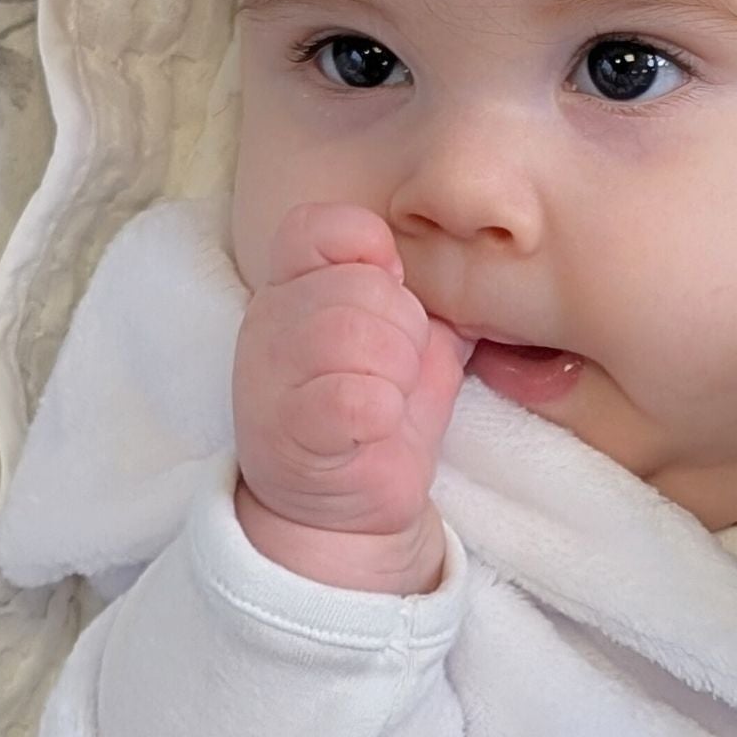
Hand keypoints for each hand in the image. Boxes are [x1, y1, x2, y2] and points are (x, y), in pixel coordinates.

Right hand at [232, 203, 468, 592]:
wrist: (346, 509)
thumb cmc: (379, 409)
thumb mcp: (411, 338)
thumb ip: (424, 292)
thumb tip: (465, 259)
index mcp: (296, 285)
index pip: (321, 227)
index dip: (370, 250)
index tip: (394, 292)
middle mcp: (272, 321)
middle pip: (360, 285)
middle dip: (405, 329)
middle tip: (398, 371)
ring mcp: (271, 377)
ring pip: (355, 334)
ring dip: (397, 372)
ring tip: (389, 398)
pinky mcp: (291, 433)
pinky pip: (348, 397)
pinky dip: (381, 409)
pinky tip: (379, 425)